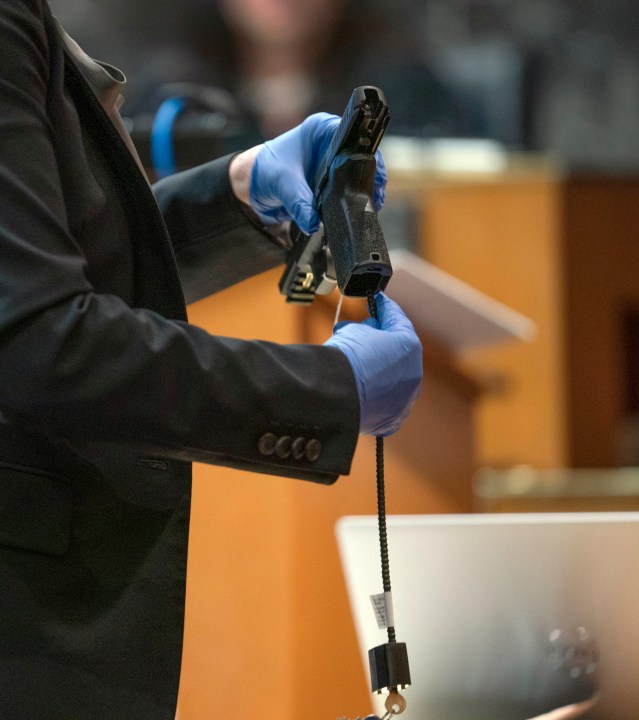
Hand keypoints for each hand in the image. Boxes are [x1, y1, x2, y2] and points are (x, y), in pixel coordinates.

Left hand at [247, 112, 386, 233]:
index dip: (368, 158)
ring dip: (363, 190)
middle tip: (374, 199)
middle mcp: (332, 142)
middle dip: (370, 178)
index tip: (374, 178)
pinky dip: (353, 198)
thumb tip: (313, 222)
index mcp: (322, 129)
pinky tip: (357, 210)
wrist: (253, 185)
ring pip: (359, 174)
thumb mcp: (282, 185)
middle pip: (363, 157)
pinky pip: (350, 187)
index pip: (355, 138)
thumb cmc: (264, 171)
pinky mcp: (332, 179)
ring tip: (369, 207)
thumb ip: (299, 203)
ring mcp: (333, 161)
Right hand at [324, 294, 421, 435]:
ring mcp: (405, 399)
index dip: (384, 309)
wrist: (335, 396)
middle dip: (381, 340)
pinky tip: (360, 389)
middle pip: (397, 351)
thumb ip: (364, 330)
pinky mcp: (392, 419)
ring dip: (378, 369)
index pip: (397, 320)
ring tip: (355, 364)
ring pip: (392, 379)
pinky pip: (385, 402)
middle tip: (362, 332)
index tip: (377, 301)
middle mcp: (413, 373)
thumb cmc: (345, 358)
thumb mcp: (353, 332)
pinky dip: (374, 394)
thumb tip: (362, 335)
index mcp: (409, 346)